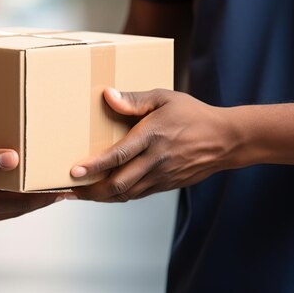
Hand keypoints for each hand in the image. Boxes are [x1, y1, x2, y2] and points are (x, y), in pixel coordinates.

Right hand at [0, 146, 59, 231]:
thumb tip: (14, 159)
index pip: (20, 202)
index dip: (44, 196)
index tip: (65, 190)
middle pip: (15, 211)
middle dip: (39, 201)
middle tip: (61, 192)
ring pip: (2, 213)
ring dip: (21, 203)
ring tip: (39, 193)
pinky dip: (3, 205)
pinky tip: (4, 195)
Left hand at [70, 88, 238, 201]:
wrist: (226, 139)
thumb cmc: (192, 114)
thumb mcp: (164, 97)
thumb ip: (135, 99)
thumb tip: (108, 95)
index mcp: (153, 136)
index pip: (119, 155)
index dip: (94, 166)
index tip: (74, 171)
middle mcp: (156, 160)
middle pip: (119, 184)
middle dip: (90, 191)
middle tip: (66, 189)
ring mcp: (162, 176)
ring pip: (126, 194)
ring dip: (101, 197)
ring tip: (79, 193)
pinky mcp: (166, 185)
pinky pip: (137, 195)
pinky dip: (117, 196)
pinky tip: (103, 192)